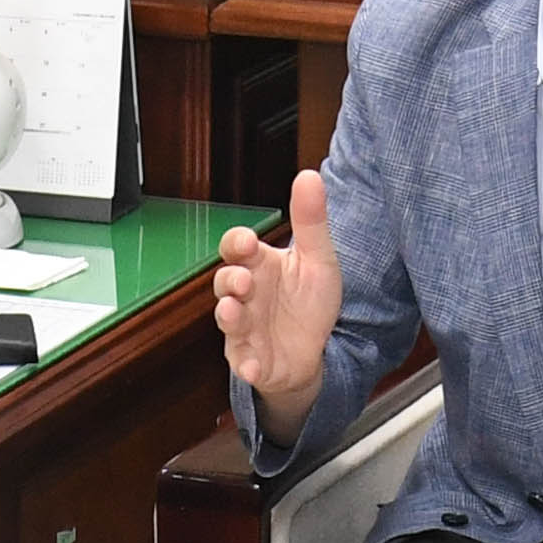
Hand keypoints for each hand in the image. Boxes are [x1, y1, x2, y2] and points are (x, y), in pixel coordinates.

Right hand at [213, 170, 347, 432]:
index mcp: (258, 266)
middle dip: (230, 280)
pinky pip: (243, 363)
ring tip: (232, 311)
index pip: (235, 248)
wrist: (314, 351)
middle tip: (244, 280)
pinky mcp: (251, 360)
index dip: (236, 244)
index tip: (247, 242)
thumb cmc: (307, 302)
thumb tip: (310, 174)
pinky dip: (246, 366)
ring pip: (227, 320)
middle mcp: (245, 295)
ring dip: (228, 316)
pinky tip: (252, 368)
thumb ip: (311, 221)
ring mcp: (244, 328)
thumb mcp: (317, 259)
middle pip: (224, 282)